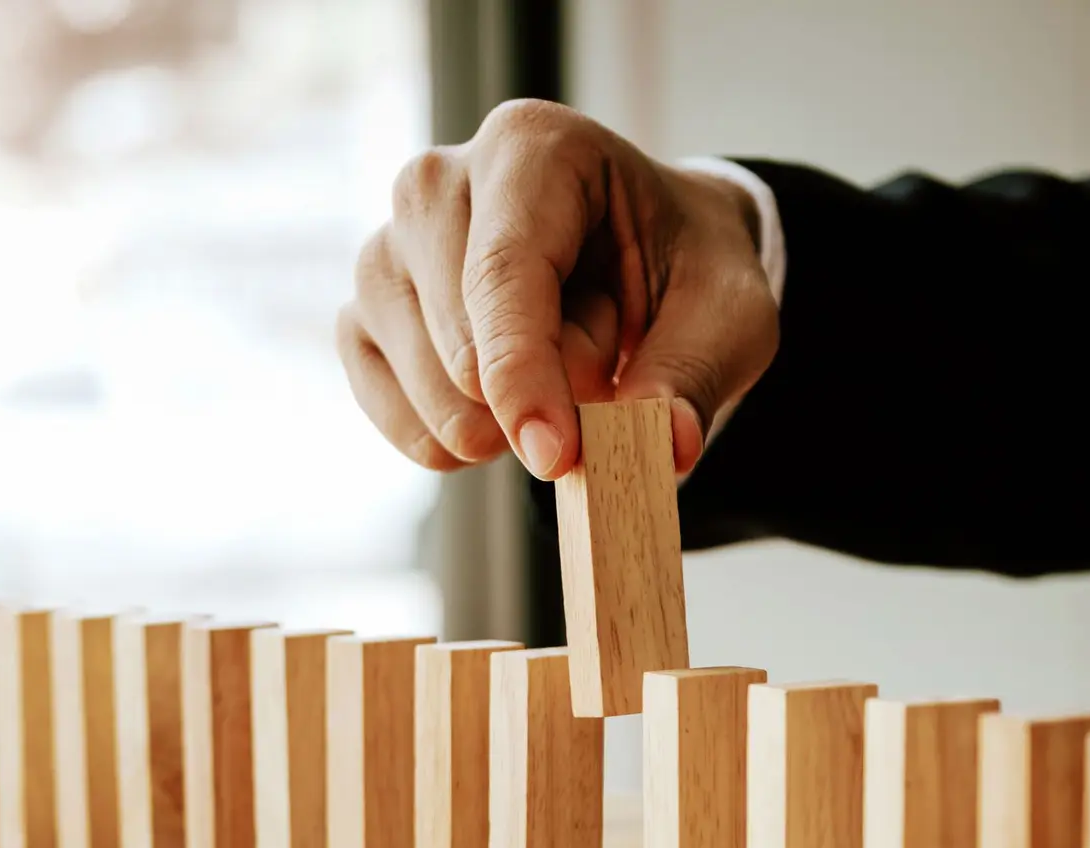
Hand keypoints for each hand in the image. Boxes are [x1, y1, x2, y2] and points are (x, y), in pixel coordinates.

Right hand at [337, 99, 778, 479]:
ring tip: (554, 353)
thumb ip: (695, 375)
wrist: (640, 263)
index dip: (525, 378)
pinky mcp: (360, 319)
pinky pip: (398, 421)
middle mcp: (433, 184)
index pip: (503, 275)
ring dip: (506, 414)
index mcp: (529, 146)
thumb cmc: (681, 272)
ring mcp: (383, 252)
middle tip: (604, 348)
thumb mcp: (729, 313)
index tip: (556, 459)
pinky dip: (458, 441)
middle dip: (545, 390)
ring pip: (429, 393)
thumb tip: (666, 449)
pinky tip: (501, 400)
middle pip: (464, 347)